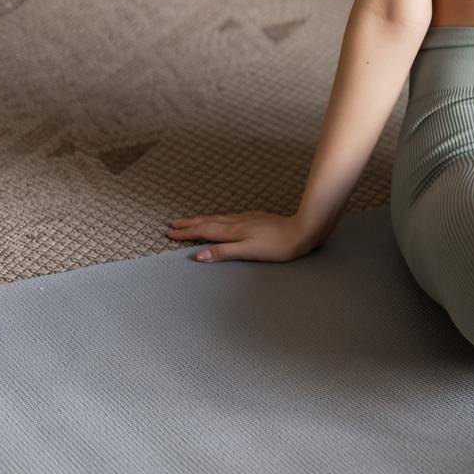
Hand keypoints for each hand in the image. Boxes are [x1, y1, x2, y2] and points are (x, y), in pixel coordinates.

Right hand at [165, 209, 319, 262]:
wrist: (303, 230)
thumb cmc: (278, 245)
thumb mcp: (249, 252)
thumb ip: (224, 253)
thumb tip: (199, 256)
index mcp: (234, 232)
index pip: (205, 232)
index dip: (187, 232)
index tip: (170, 232)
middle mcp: (238, 223)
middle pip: (209, 222)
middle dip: (190, 224)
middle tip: (174, 224)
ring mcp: (248, 219)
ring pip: (220, 218)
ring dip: (203, 220)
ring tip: (192, 220)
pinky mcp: (258, 218)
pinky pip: (231, 217)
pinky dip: (220, 218)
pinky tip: (224, 219)